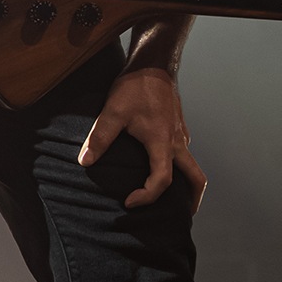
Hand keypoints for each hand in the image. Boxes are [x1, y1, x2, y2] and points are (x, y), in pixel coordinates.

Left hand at [78, 64, 207, 210]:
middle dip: (191, 200)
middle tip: (180, 217)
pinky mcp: (178, 128)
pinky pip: (185, 154)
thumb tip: (85, 162)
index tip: (129, 201)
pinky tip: (161, 167)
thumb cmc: (135, 87)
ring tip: (171, 198)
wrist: (153, 64)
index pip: (162, 180)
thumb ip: (100, 137)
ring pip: (192, 166)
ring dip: (186, 184)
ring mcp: (181, 134)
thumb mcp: (113, 111)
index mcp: (163, 142)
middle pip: (196, 178)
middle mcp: (178, 142)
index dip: (147, 196)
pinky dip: (180, 168)